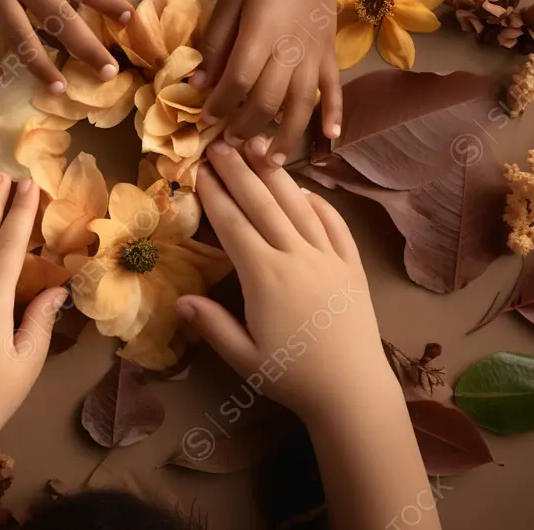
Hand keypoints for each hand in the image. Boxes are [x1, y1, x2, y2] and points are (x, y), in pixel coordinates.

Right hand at [176, 139, 393, 420]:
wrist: (353, 391)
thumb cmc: (293, 376)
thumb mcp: (243, 357)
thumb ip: (211, 324)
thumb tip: (180, 299)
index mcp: (266, 276)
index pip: (234, 224)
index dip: (215, 194)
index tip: (200, 169)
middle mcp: (297, 257)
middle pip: (263, 204)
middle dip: (239, 171)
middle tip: (220, 143)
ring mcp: (329, 258)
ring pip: (298, 206)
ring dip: (275, 175)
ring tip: (258, 148)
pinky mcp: (352, 266)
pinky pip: (335, 224)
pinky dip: (319, 202)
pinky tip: (305, 189)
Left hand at [192, 0, 343, 162]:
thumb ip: (216, 41)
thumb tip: (197, 81)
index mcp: (261, 35)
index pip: (238, 80)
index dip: (219, 104)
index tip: (205, 119)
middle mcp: (290, 51)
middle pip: (268, 101)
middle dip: (246, 127)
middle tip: (229, 144)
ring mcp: (314, 57)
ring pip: (301, 105)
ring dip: (286, 136)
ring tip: (270, 162)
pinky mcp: (330, 56)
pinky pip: (334, 89)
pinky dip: (334, 113)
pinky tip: (330, 137)